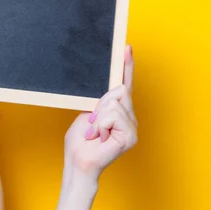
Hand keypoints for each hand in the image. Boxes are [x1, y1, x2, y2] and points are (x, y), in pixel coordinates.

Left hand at [64, 45, 137, 178]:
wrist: (78, 161)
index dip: (125, 66)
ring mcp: (132, 126)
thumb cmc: (80, 142)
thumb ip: (102, 102)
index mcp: (117, 110)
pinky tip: (99, 138)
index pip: (124, 84)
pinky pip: (114, 116)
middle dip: (100, 105)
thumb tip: (119, 90)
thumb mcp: (87, 114)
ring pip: (114, 104)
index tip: (125, 48)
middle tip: (92, 124)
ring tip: (94, 133)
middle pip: (119, 91)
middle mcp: (128, 116)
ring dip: (98, 118)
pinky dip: (101, 125)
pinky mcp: (131, 135)